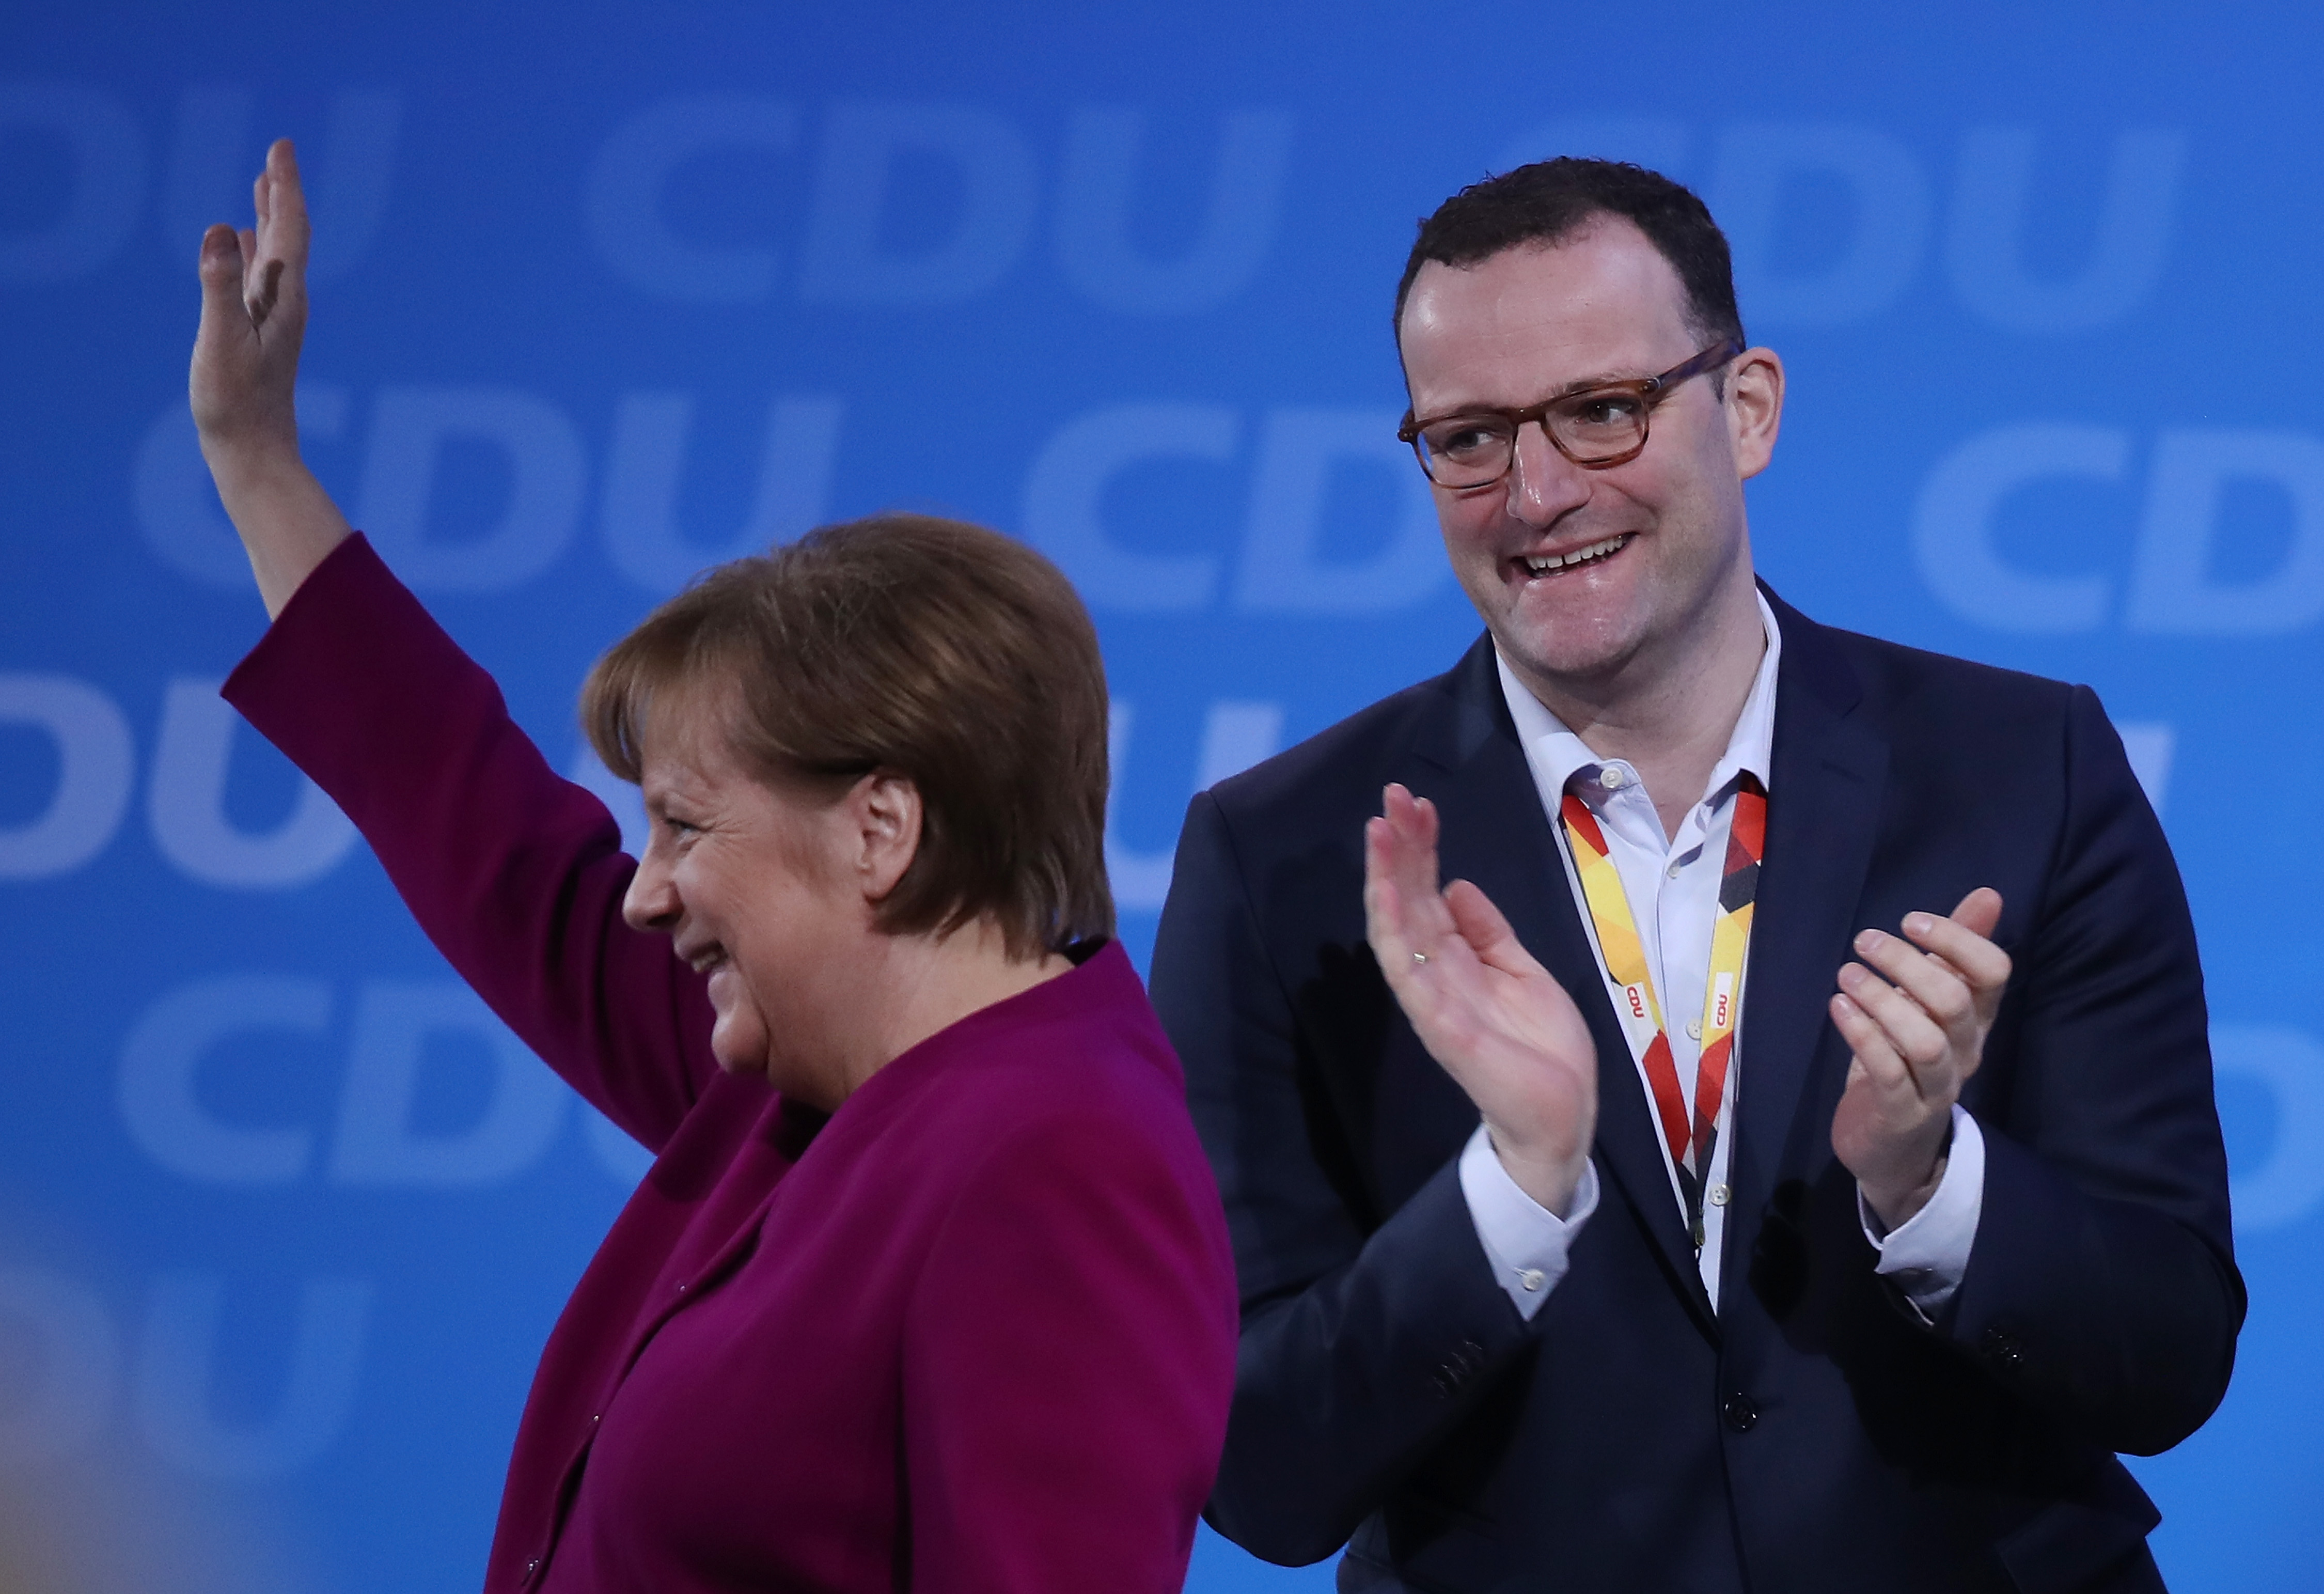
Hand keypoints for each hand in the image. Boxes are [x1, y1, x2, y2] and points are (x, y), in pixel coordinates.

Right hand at [192, 138, 309, 464]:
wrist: (252, 449)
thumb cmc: (235, 402)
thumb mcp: (220, 339)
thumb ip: (219, 284)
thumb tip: (218, 229)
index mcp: (282, 300)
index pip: (289, 230)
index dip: (286, 187)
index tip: (282, 148)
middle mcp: (285, 303)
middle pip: (287, 236)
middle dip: (282, 192)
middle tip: (279, 152)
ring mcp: (271, 317)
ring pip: (273, 254)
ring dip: (269, 216)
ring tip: (263, 184)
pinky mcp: (257, 331)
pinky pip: (256, 277)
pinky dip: (251, 250)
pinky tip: (239, 239)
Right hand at [1364, 783, 1596, 1216]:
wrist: (1562, 1116)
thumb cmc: (1543, 1049)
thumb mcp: (1522, 972)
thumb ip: (1488, 932)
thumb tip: (1457, 883)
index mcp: (1457, 959)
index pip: (1428, 892)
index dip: (1421, 848)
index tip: (1418, 804)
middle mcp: (1436, 972)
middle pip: (1408, 900)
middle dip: (1399, 848)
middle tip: (1391, 796)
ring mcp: (1433, 998)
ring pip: (1397, 929)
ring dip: (1385, 879)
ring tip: (1379, 830)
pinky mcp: (1440, 1025)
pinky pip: (1409, 974)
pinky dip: (1395, 932)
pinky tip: (1388, 894)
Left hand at [1829, 888, 2010, 1228]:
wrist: (1891, 1147)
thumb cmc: (1906, 1059)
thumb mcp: (1928, 1002)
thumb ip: (1955, 951)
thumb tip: (1989, 895)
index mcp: (1976, 1019)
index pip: (1994, 973)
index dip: (1958, 939)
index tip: (1911, 920)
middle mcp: (1965, 1051)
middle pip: (1953, 1001)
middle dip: (1906, 964)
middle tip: (1864, 941)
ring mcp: (1936, 1087)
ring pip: (1925, 1040)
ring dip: (1881, 999)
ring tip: (1846, 975)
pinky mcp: (1901, 1114)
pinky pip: (1888, 1072)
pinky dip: (1862, 1034)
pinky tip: (1838, 1007)